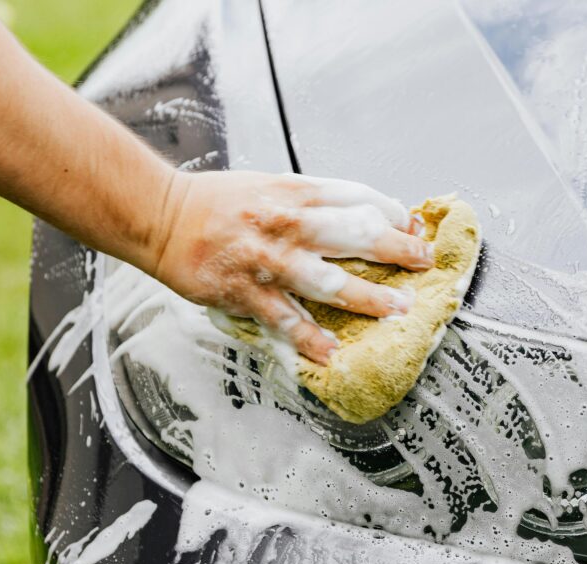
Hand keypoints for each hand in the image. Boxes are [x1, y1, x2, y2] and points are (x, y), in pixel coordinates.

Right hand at [150, 171, 433, 364]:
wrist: (161, 215)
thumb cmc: (219, 202)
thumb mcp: (272, 186)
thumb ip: (315, 202)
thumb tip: (364, 217)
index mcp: (296, 192)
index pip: (358, 198)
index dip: (393, 214)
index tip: (415, 229)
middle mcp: (287, 222)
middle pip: (354, 234)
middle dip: (396, 250)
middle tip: (425, 264)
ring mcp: (267, 259)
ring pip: (328, 281)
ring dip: (367, 298)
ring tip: (398, 311)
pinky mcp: (245, 291)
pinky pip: (285, 320)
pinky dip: (310, 339)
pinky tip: (332, 353)